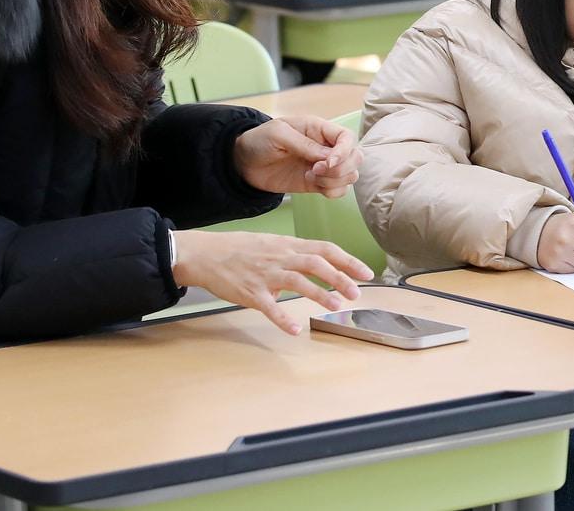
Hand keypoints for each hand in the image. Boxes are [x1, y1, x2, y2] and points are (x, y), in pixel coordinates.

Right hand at [172, 231, 373, 333]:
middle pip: (316, 263)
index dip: (348, 261)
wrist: (206, 254)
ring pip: (297, 281)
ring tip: (336, 306)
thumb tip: (315, 267)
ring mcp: (265, 274)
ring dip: (319, 294)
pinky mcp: (251, 292)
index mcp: (288, 245)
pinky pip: (269, 307)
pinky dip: (283, 318)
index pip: (325, 249)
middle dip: (340, 278)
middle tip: (357, 293)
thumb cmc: (240, 249)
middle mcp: (280, 257)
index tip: (367, 273)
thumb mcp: (271, 244)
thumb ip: (294, 254)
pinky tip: (296, 329)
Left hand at [233, 116, 360, 196]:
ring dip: (335, 180)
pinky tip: (312, 184)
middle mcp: (326, 147)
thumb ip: (304, 144)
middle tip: (316, 170)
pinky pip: (338, 190)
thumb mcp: (279, 134)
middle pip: (355, 158)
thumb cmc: (260, 140)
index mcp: (319, 129)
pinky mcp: (317, 183)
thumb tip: (328, 157)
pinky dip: (331, 191)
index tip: (328, 162)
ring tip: (311, 176)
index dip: (345, 151)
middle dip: (341, 168)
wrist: (244, 162)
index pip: (347, 138)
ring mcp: (323, 167)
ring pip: (350, 176)